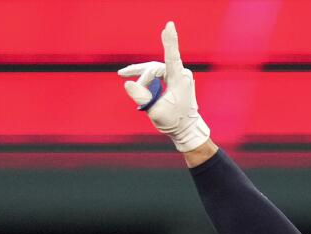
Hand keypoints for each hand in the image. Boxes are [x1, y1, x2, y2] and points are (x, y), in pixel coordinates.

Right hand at [118, 21, 210, 152]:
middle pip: (155, 67)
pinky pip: (158, 74)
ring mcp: (179, 76)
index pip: (172, 57)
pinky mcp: (176, 79)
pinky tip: (134, 78)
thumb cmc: (174, 122)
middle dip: (141, 76)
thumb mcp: (155, 112)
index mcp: (179, 80)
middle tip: (123, 76)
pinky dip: (147, 78)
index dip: (170, 41)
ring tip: (123, 73)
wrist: (187, 130)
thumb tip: (127, 84)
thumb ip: (142, 98)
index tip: (169, 25)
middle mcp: (181, 74)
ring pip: (155, 70)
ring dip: (141, 76)